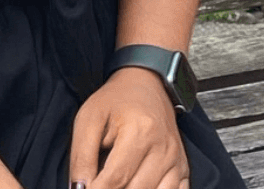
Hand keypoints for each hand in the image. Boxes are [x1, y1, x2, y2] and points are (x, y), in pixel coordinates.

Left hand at [67, 66, 189, 188]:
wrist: (145, 85)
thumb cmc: (116, 100)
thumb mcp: (89, 118)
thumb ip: (82, 156)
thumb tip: (80, 188)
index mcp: (139, 132)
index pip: (116, 179)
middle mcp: (163, 150)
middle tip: (99, 184)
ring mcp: (177, 162)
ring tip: (117, 184)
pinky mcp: (183, 170)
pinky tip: (138, 185)